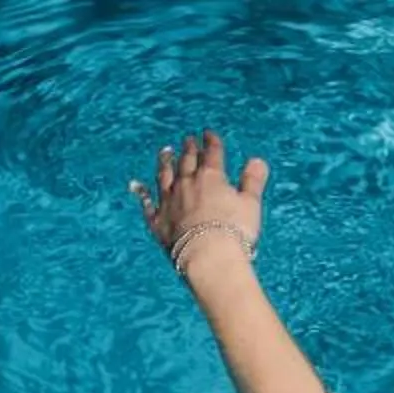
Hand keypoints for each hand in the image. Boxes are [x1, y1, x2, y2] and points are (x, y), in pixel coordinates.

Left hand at [129, 130, 266, 276]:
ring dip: (164, 162)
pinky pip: (146, 203)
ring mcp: (169, 201)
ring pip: (164, 175)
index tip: (209, 134)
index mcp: (211, 177)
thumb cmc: (235, 232)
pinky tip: (136, 186)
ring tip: (165, 153)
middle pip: (186, 161)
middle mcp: (186, 183)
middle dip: (188, 149)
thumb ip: (253, 182)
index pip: (212, 153)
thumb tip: (258, 161)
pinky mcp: (158, 221)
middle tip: (188, 141)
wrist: (209, 257)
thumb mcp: (250, 205)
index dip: (211, 142)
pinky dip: (141, 193)